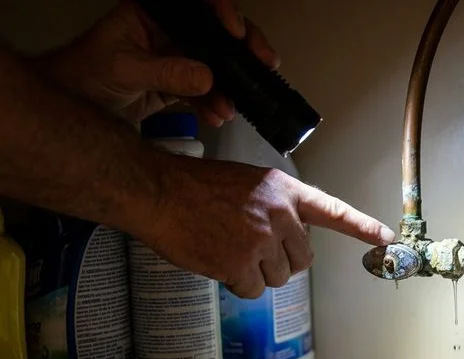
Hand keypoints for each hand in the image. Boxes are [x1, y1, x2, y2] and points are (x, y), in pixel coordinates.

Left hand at [33, 0, 275, 124]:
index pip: (197, 4)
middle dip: (242, 49)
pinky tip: (219, 116)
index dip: (222, 12)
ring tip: (236, 106)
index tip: (236, 33)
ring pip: (216, 65)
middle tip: (264, 64)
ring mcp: (175, 58)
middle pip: (216, 33)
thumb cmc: (83, 75)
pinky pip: (206, 91)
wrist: (71, 107)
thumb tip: (207, 78)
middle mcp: (168, 31)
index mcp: (153, 13)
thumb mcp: (124, 69)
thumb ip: (166, 73)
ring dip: (231, 86)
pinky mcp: (176, 85)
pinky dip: (215, 104)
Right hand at [143, 154, 395, 297]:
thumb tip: (292, 239)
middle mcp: (279, 215)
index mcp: (285, 191)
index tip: (387, 239)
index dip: (362, 227)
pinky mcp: (239, 265)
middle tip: (252, 247)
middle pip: (303, 259)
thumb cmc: (199, 187)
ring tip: (229, 248)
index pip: (333, 211)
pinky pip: (252, 290)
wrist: (159, 192)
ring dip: (258, 273)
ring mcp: (260, 241)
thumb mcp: (250, 184)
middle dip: (282, 260)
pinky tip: (219, 262)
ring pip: (278, 278)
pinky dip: (237, 284)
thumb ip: (277, 208)